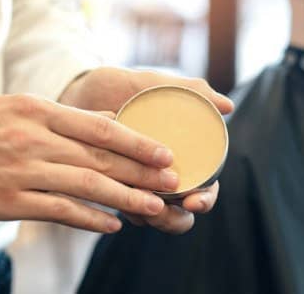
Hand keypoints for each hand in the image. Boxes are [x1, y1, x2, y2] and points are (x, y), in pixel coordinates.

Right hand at [0, 94, 183, 233]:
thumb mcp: (15, 107)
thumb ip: (61, 118)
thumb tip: (107, 125)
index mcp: (39, 110)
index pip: (102, 126)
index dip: (139, 141)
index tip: (167, 153)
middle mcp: (35, 139)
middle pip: (102, 157)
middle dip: (144, 172)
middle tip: (175, 182)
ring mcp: (22, 171)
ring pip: (87, 185)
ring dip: (127, 198)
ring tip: (156, 207)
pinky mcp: (8, 202)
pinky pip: (59, 211)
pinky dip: (90, 219)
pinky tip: (112, 225)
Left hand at [58, 67, 232, 233]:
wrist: (74, 87)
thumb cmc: (118, 85)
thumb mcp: (153, 83)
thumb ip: (192, 91)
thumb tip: (229, 107)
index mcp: (182, 155)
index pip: (205, 189)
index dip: (204, 200)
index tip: (193, 201)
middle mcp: (161, 175)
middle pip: (180, 215)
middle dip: (174, 219)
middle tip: (161, 209)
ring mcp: (135, 185)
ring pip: (151, 218)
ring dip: (149, 218)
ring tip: (136, 204)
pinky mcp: (108, 188)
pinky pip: (120, 209)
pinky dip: (122, 208)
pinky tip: (113, 196)